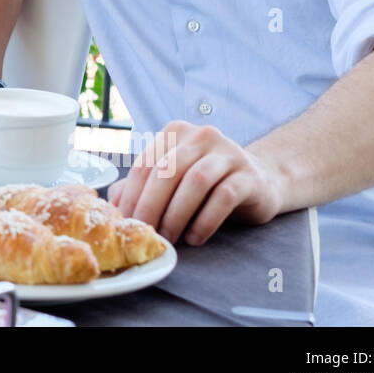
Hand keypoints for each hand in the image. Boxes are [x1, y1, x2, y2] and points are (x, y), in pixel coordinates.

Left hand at [107, 121, 283, 245]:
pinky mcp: (248, 175)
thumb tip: (112, 205)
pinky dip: (205, 220)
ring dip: (177, 214)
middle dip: (151, 206)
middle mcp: (201, 136)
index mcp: (175, 133)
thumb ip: (143, 185)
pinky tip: (195, 237)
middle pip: (167, 171)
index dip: (132, 195)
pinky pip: (223, 197)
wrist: (261, 181)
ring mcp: (228, 153)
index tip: (125, 224)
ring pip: (195, 181)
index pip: (145, 164)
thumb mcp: (174, 179)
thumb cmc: (208, 182)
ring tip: (171, 239)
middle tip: (146, 234)